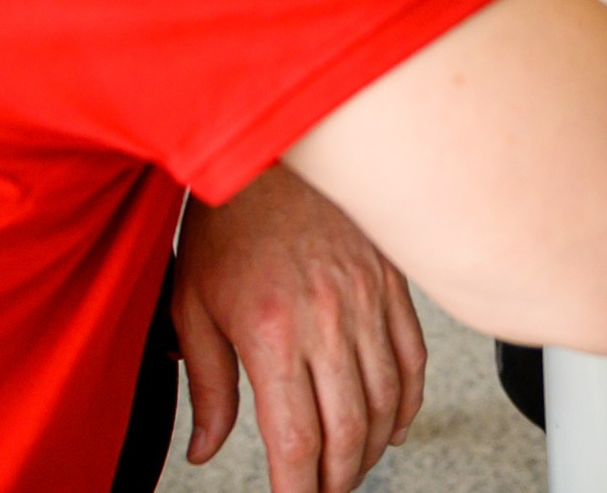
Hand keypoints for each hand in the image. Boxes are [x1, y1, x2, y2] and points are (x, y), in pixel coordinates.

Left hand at [173, 166, 427, 492]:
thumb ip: (206, 385)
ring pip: (385, 402)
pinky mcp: (390, 283)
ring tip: (349, 466)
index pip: (296, 439)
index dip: (298, 489)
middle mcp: (327, 319)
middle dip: (336, 479)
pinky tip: (392, 423)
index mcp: (273, 331)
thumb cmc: (229, 218)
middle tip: (321, 492)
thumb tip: (206, 448)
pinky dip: (407, 403)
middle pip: (347, 431)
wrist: (273, 149)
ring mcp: (366, 301)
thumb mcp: (194, 305)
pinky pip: (412, 360)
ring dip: (370, 448)